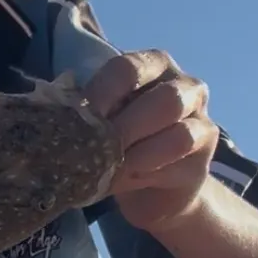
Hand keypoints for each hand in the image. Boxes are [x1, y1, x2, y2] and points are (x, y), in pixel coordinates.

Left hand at [86, 49, 219, 233]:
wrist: (152, 190)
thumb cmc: (121, 144)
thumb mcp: (101, 121)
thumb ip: (87, 110)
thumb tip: (55, 112)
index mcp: (155, 67)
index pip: (128, 68)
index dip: (100, 92)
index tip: (76, 116)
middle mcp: (186, 88)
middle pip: (164, 100)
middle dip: (124, 126)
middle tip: (94, 147)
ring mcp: (201, 123)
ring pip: (178, 134)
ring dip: (136, 153)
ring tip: (105, 167)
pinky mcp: (202, 161)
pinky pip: (176, 165)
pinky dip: (143, 173)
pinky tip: (121, 179)